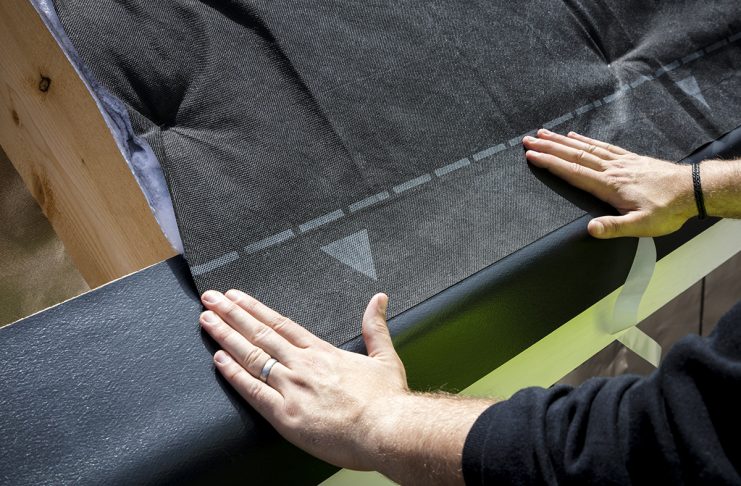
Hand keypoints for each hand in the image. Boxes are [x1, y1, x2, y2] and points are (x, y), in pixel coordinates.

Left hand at [199, 290, 406, 470]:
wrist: (388, 429)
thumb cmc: (388, 401)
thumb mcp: (385, 357)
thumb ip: (376, 327)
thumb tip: (379, 299)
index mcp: (323, 352)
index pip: (281, 324)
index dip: (255, 309)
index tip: (237, 297)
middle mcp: (303, 365)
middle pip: (260, 334)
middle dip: (232, 314)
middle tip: (210, 299)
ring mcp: (292, 388)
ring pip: (252, 356)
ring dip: (226, 336)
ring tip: (207, 321)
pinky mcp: (286, 415)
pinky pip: (253, 391)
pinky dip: (234, 374)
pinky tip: (218, 360)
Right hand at [523, 129, 696, 237]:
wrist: (692, 190)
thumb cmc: (668, 210)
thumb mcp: (641, 226)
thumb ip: (614, 227)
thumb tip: (589, 229)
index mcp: (609, 185)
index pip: (573, 172)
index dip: (550, 163)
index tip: (532, 155)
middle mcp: (611, 169)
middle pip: (574, 155)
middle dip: (549, 147)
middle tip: (529, 140)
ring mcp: (620, 161)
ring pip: (585, 147)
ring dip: (561, 141)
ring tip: (544, 133)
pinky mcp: (629, 158)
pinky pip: (601, 146)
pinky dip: (585, 140)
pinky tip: (575, 135)